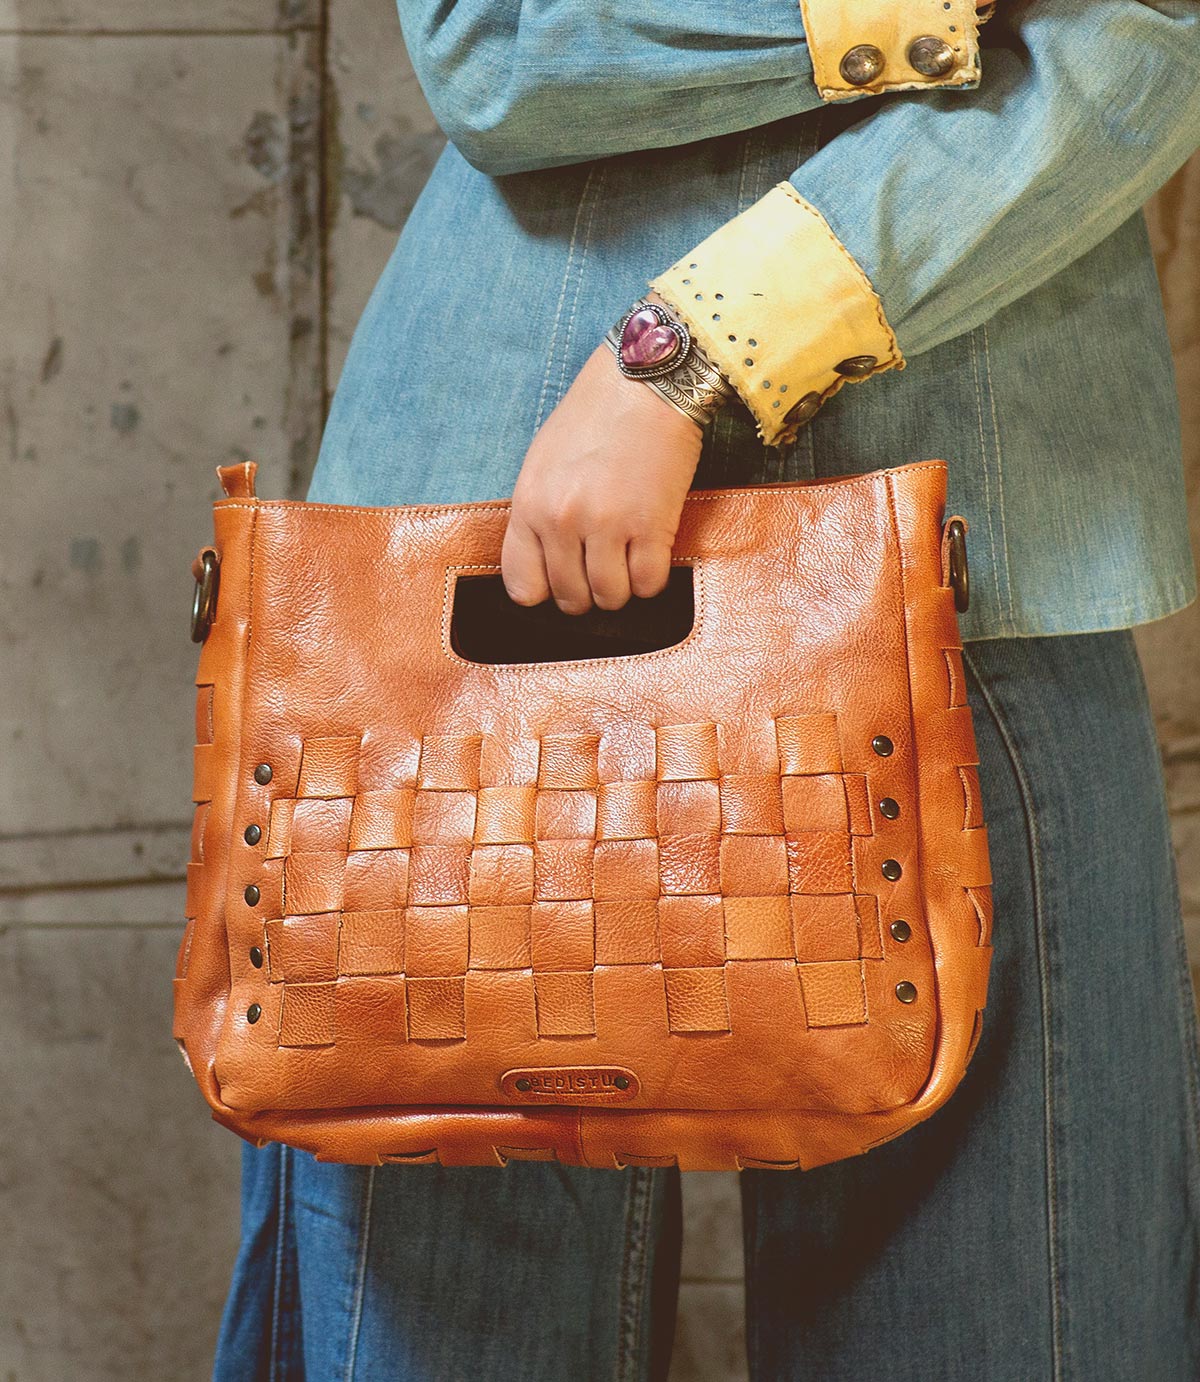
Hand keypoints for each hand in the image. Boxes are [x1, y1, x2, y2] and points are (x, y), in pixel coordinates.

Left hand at [502, 297, 703, 614]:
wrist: (646, 382)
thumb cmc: (594, 417)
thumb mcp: (542, 462)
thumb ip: (538, 515)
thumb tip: (546, 567)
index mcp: (529, 504)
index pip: (523, 586)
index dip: (544, 592)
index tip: (562, 581)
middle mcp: (562, 520)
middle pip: (571, 598)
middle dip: (588, 593)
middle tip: (602, 569)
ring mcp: (607, 525)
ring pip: (611, 597)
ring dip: (622, 589)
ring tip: (628, 562)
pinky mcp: (652, 525)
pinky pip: (648, 584)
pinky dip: (652, 579)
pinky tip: (651, 554)